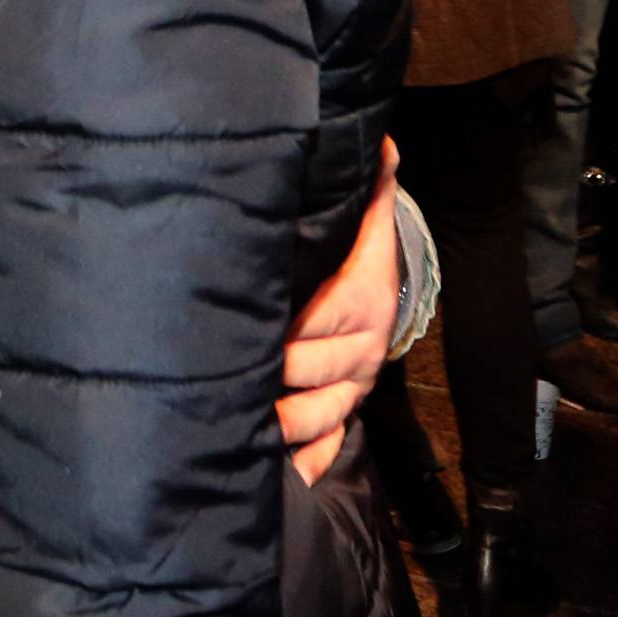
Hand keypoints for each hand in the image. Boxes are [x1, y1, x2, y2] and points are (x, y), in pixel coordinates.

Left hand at [276, 138, 401, 487]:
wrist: (386, 300)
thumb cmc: (359, 257)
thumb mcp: (367, 220)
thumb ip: (371, 182)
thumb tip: (379, 137)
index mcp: (361, 303)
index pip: (324, 321)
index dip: (290, 333)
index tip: (254, 338)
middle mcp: (361, 351)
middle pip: (318, 375)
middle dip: (277, 383)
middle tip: (232, 385)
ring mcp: (352, 389)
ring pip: (323, 416)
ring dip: (287, 429)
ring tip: (248, 432)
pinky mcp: (344, 415)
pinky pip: (331, 447)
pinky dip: (309, 465)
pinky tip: (284, 479)